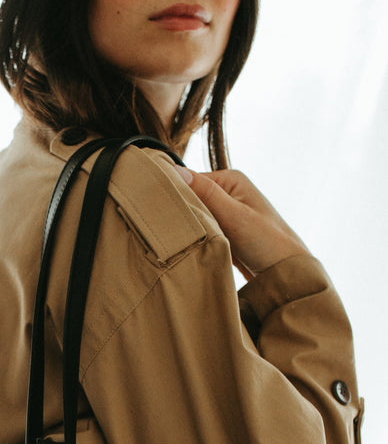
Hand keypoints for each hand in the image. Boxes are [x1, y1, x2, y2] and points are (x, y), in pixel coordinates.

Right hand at [175, 166, 309, 281]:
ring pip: (192, 215)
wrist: (283, 272)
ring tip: (176, 238)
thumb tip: (174, 171)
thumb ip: (205, 193)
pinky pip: (198, 229)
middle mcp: (227, 192)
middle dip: (179, 212)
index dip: (173, 194)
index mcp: (231, 179)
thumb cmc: (266, 241)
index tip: (159, 211)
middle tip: (167, 229)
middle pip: (189, 198)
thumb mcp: (234, 215)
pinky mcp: (222, 230)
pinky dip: (191, 236)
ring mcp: (224, 212)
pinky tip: (186, 244)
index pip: (189, 181)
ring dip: (185, 226)